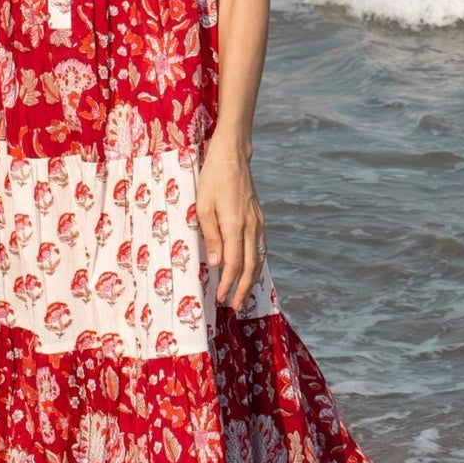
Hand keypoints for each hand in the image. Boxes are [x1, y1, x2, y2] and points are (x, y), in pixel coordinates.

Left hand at [196, 139, 265, 310]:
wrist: (233, 156)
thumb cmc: (212, 179)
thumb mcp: (203, 206)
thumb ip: (211, 236)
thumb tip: (216, 264)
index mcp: (235, 225)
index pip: (234, 264)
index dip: (228, 284)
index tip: (221, 298)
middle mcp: (251, 227)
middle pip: (251, 266)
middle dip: (243, 288)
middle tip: (234, 305)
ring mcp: (258, 222)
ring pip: (259, 258)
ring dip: (252, 279)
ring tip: (243, 295)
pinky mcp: (259, 218)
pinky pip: (261, 247)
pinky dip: (257, 263)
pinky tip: (251, 270)